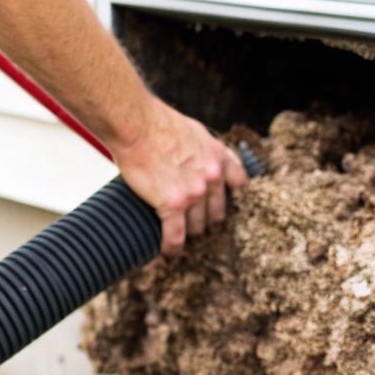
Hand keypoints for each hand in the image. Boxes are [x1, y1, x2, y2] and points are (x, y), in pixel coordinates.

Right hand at [111, 99, 249, 253]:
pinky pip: (175, 236)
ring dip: (187, 233)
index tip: (217, 202)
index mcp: (219, 157)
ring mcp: (194, 193)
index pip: (238, 185)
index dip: (228, 196)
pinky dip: (171, 246)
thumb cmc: (158, 123)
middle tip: (192, 222)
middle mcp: (212, 177)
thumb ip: (205, 149)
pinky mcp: (172, 204)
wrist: (136, 125)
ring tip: (178, 236)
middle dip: (205, 218)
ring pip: (197, 227)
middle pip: (216, 212)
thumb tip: (201, 158)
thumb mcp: (195, 131)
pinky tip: (168, 250)